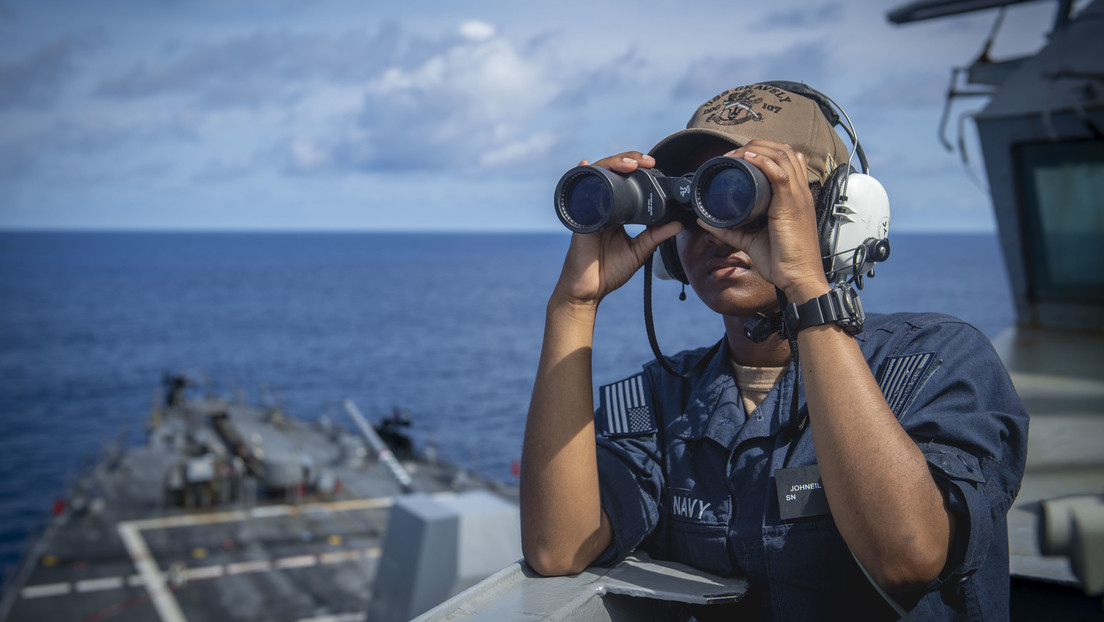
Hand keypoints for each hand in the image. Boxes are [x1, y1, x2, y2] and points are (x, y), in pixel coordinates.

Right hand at [553, 152, 683, 307]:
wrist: (588, 290)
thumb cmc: (608, 272)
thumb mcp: (639, 251)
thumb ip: (656, 236)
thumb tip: (678, 224)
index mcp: (617, 211)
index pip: (626, 181)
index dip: (638, 169)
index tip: (654, 165)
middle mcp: (603, 205)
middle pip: (612, 172)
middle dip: (629, 160)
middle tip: (648, 162)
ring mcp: (590, 209)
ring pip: (598, 176)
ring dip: (612, 163)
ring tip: (629, 164)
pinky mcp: (581, 217)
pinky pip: (580, 192)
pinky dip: (583, 175)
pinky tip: (587, 163)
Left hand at [698, 140, 829, 302]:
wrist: (799, 278)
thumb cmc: (782, 261)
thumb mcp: (751, 240)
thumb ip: (731, 230)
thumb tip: (705, 220)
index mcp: (795, 197)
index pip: (787, 159)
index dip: (764, 151)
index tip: (738, 158)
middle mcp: (800, 192)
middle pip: (784, 150)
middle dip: (757, 146)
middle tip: (732, 155)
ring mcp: (798, 197)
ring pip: (782, 156)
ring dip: (756, 150)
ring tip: (735, 156)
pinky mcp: (792, 206)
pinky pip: (780, 174)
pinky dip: (764, 162)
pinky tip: (748, 159)